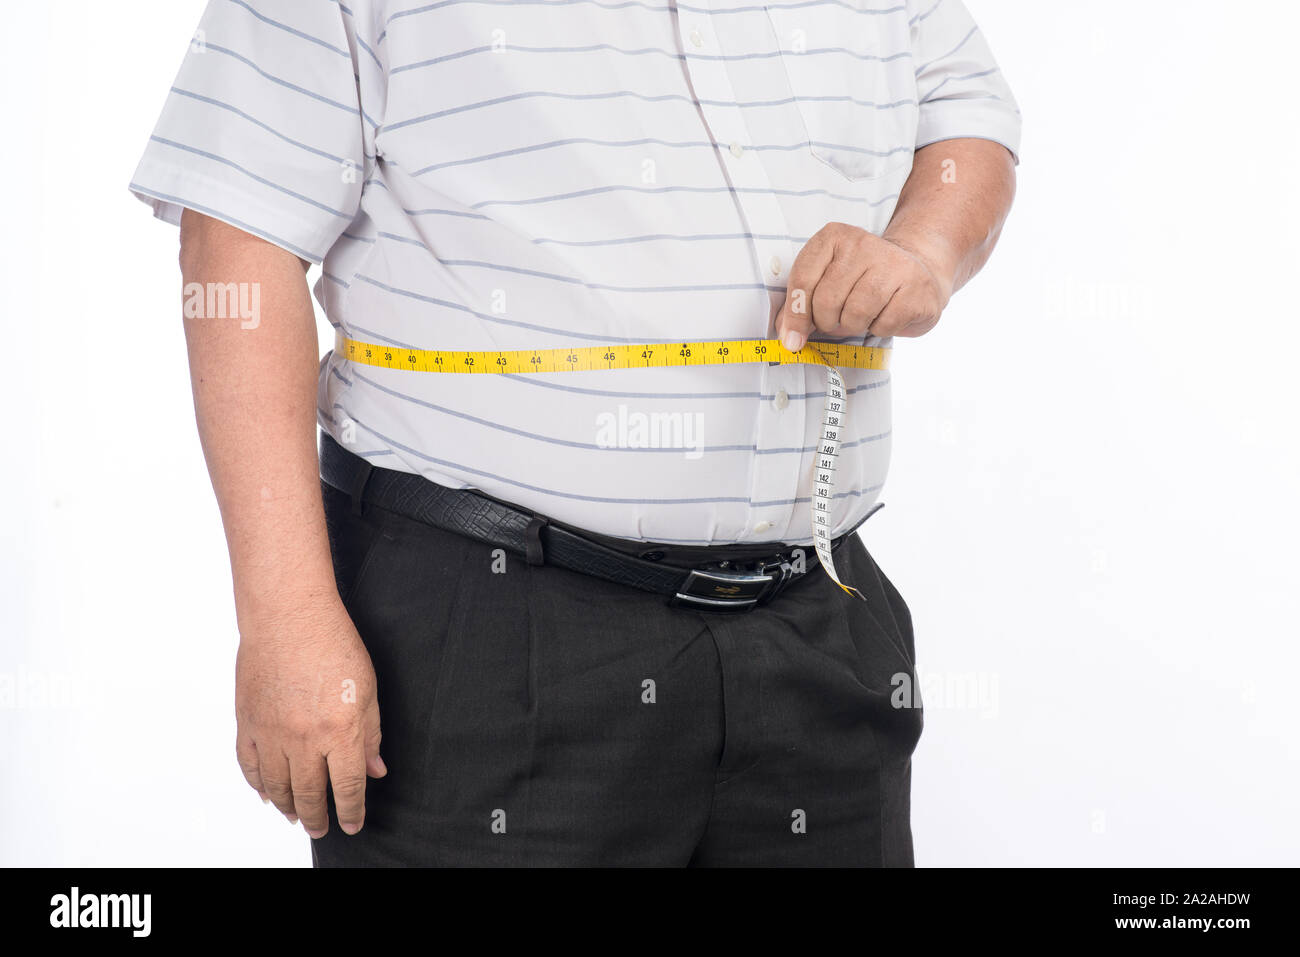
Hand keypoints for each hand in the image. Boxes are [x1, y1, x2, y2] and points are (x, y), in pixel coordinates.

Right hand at [234, 594, 385, 838]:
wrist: (288, 616)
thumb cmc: (333, 643)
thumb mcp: (367, 689)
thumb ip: (371, 734)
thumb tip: (374, 770)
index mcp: (340, 731)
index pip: (347, 787)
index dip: (351, 811)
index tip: (352, 824)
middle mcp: (304, 739)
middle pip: (309, 794)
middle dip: (319, 817)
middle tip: (323, 828)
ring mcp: (272, 733)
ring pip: (277, 787)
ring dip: (288, 807)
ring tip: (297, 816)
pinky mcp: (248, 722)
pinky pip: (251, 767)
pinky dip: (259, 785)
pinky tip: (267, 794)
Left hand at [775, 222, 953, 349]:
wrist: (918, 268)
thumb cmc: (863, 280)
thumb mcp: (827, 280)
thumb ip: (801, 304)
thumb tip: (788, 337)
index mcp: (834, 236)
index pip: (802, 280)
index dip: (795, 316)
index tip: (792, 339)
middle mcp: (863, 244)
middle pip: (826, 302)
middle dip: (828, 322)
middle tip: (838, 319)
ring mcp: (893, 263)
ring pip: (855, 315)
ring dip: (854, 327)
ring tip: (863, 315)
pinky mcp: (916, 287)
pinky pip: (883, 325)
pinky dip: (880, 329)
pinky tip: (886, 313)